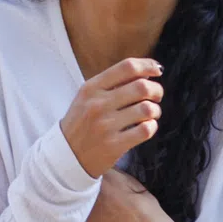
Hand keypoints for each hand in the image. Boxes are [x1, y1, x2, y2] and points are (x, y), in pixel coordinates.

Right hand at [61, 57, 163, 177]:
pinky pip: (146, 130)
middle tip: (156, 97)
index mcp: (91, 88)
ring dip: (155, 110)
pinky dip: (152, 126)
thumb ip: (112, 83)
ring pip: (147, 109)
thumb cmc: (82, 123)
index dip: (148, 66)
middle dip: (157, 90)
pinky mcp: (114, 145)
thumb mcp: (87, 97)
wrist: (66, 155)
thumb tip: (146, 72)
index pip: (127, 67)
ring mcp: (105, 126)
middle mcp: (98, 104)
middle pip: (142, 87)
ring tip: (151, 114)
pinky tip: (146, 127)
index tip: (157, 71)